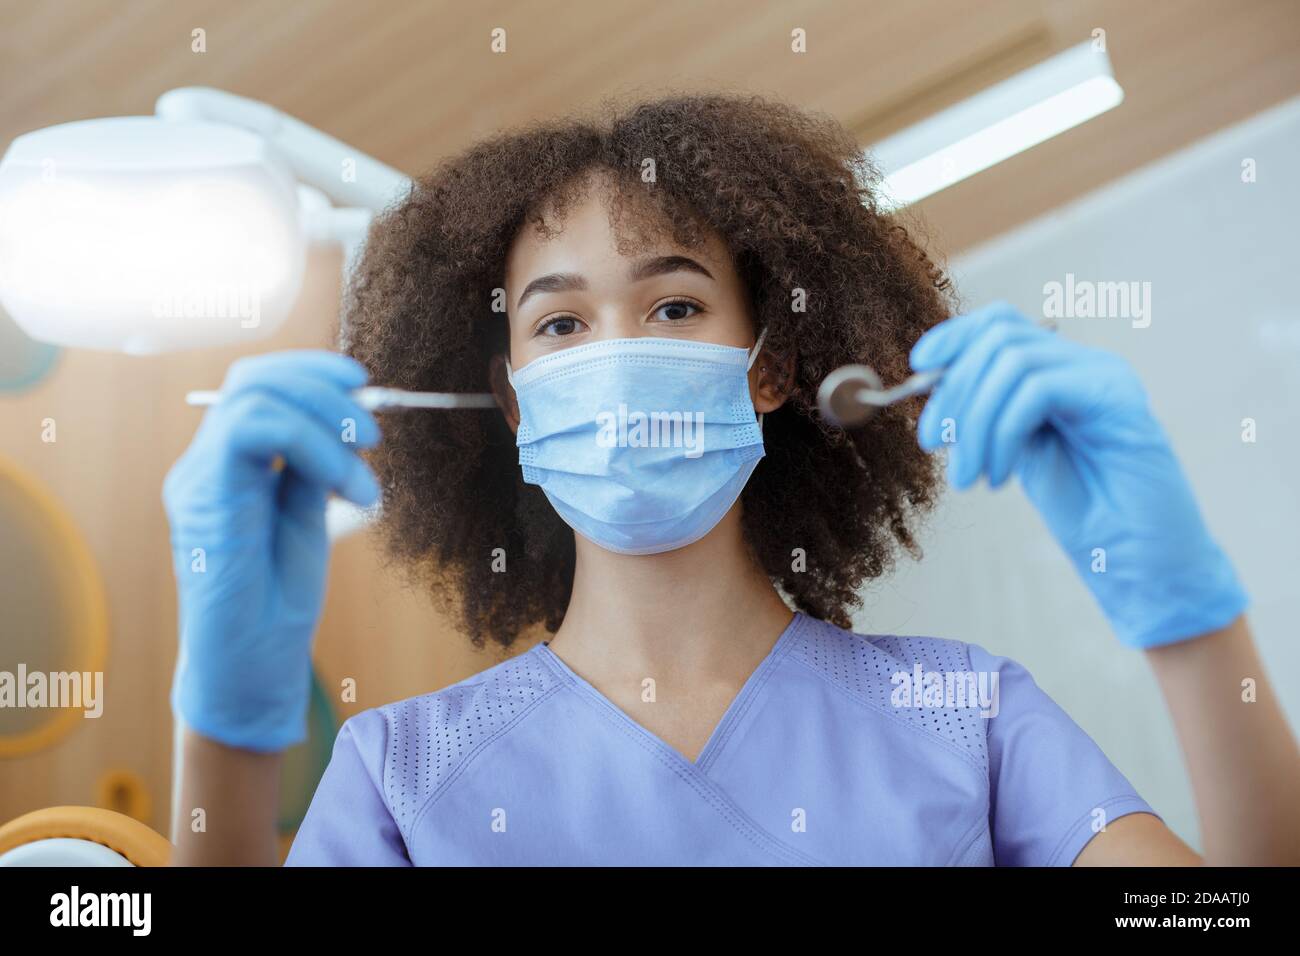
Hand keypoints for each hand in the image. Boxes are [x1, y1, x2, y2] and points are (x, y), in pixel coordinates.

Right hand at [163, 350, 380, 750]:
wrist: (253, 667)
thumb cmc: (278, 600)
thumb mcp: (307, 516)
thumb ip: (312, 466)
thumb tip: (346, 421)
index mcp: (229, 466)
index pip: (257, 386)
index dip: (309, 371)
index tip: (362, 384)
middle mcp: (204, 465)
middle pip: (252, 381)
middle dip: (322, 388)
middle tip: (374, 432)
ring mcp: (198, 480)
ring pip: (253, 399)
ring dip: (325, 421)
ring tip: (365, 471)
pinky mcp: (204, 499)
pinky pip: (250, 432)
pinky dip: (310, 444)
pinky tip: (345, 485)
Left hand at [911, 302, 1246, 648]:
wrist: (1141, 564)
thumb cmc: (1085, 515)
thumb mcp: (1018, 454)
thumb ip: (990, 415)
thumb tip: (938, 387)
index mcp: (1064, 372)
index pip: (1002, 323)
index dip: (954, 336)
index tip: (918, 366)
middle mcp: (1088, 364)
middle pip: (1000, 336)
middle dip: (954, 389)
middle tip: (934, 443)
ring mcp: (1107, 377)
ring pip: (1014, 361)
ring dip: (974, 421)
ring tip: (968, 476)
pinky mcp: (1118, 399)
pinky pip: (1038, 390)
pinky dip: (1003, 432)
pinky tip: (1001, 477)